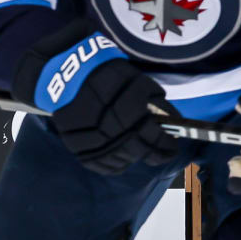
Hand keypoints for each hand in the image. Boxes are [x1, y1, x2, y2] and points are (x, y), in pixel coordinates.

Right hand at [14, 33, 179, 173]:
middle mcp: (111, 125)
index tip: (172, 146)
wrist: (68, 74)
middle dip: (154, 154)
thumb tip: (172, 124)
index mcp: (129, 107)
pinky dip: (114, 164)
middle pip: (139, 150)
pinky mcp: (77, 147)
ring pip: (122, 160)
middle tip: (161, 153)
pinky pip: (101, 165)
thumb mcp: (137, 80)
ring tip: (139, 151)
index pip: (155, 136)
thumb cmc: (109, 75)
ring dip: (134, 158)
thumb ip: (155, 103)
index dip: (166, 144)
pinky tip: (121, 157)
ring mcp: (92, 138)